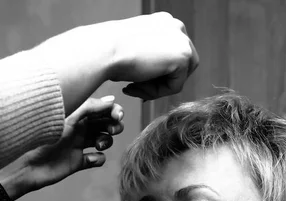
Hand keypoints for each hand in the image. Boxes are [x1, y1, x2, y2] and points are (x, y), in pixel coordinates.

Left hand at [0, 96, 123, 199]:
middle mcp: (78, 128)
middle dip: (113, 126)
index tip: (118, 117)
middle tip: (111, 130)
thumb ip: (89, 108)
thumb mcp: (68, 119)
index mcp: (75, 115)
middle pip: (105, 123)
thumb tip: (111, 100)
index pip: (100, 109)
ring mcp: (79, 145)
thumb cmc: (43, 139)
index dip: (113, 111)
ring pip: (104, 140)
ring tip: (97, 145)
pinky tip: (89, 159)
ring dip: (106, 141)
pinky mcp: (78, 162)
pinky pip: (97, 159)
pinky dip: (98, 159)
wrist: (27, 166)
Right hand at [34, 12, 197, 112]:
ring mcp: (182, 40)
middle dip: (161, 82)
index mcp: (164, 22)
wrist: (102, 49)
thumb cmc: (110, 50)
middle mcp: (176, 27)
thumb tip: (161, 73)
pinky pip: (175, 87)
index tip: (136, 81)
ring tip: (134, 87)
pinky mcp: (183, 56)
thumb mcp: (135, 49)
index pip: (173, 55)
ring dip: (157, 89)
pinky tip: (135, 85)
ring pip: (179, 78)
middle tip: (136, 88)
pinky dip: (156, 93)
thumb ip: (151, 56)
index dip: (158, 74)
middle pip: (182, 67)